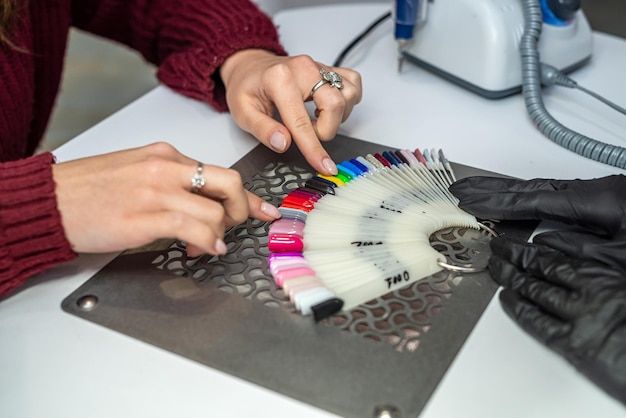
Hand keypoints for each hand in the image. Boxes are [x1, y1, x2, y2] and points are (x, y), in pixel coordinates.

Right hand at [52, 142, 280, 255]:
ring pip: (215, 210)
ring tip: (207, 244)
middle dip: (241, 208)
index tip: (261, 208)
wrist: (49, 201)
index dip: (246, 194)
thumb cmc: (86, 190)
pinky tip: (204, 250)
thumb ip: (171, 183)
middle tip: (233, 225)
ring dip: (220, 233)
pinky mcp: (147, 216)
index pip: (218, 171)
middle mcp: (165, 167)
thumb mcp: (135, 174)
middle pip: (228, 181)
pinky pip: (196, 229)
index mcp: (163, 155)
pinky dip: (209, 242)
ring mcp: (157, 190)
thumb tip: (202, 203)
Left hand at [219, 49, 361, 175]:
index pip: (301, 121)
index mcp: (279, 80)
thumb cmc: (247, 88)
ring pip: (348, 95)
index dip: (313, 148)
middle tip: (307, 133)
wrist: (251, 66)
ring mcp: (319, 65)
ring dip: (337, 116)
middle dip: (326, 130)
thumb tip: (283, 143)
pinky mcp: (329, 67)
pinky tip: (329, 106)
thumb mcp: (242, 112)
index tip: (324, 166)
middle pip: (335, 105)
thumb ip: (263, 129)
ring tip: (315, 118)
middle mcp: (304, 68)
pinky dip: (348, 99)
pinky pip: (353, 82)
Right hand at [449, 175, 625, 270]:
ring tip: (477, 190)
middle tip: (460, 188)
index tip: (468, 202)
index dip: (496, 202)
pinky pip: (551, 193)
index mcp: (592, 201)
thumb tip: (540, 245)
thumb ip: (578, 251)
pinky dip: (526, 195)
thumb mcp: (620, 256)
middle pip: (529, 187)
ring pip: (539, 188)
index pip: (532, 201)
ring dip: (505, 189)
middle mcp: (589, 191)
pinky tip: (514, 200)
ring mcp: (594, 191)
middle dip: (490, 188)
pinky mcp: (599, 197)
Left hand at [489, 235, 625, 405]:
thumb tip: (565, 260)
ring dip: (510, 278)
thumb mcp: (621, 284)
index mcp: (605, 278)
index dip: (529, 250)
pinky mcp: (573, 345)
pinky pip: (536, 322)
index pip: (556, 259)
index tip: (514, 244)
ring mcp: (579, 319)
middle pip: (540, 271)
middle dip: (513, 259)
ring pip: (533, 291)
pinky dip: (517, 307)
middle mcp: (590, 295)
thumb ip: (597, 273)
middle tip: (498, 252)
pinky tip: (506, 298)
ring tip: (496, 269)